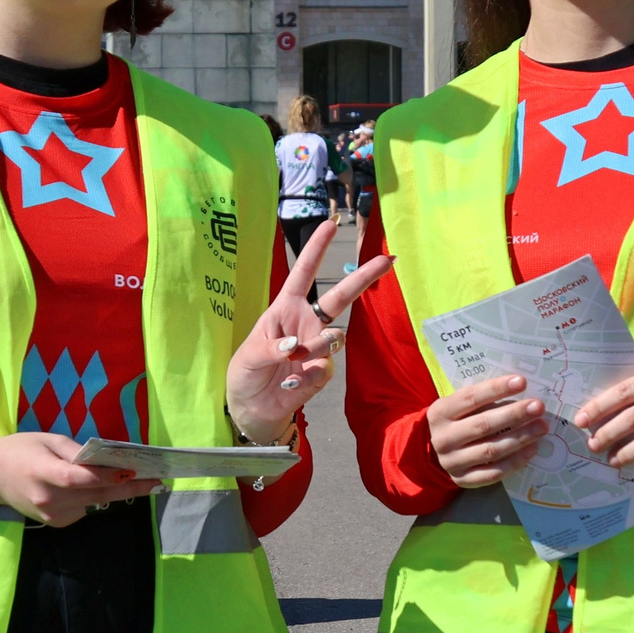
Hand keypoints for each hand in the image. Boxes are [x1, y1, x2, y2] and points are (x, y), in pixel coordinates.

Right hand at [0, 433, 158, 528]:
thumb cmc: (20, 449)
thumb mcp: (48, 440)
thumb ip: (76, 452)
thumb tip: (107, 459)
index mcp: (44, 473)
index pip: (81, 478)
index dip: (109, 476)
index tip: (136, 471)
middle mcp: (49, 499)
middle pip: (96, 494)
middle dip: (129, 487)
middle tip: (157, 482)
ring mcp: (52, 515)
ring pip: (94, 503)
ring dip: (114, 491)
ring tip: (139, 480)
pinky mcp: (55, 523)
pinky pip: (84, 509)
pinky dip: (94, 497)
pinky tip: (95, 486)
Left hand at [225, 218, 392, 444]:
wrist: (251, 408)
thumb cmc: (246, 373)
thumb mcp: (248, 356)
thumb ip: (271, 348)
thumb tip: (297, 344)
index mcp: (284, 308)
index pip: (303, 274)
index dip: (316, 249)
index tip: (330, 224)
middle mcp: (306, 324)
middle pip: (340, 297)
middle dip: (363, 277)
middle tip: (387, 259)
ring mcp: (317, 349)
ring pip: (335, 338)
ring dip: (318, 347)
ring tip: (295, 360)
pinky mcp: (320, 374)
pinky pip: (325, 369)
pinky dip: (307, 376)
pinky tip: (289, 385)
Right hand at [427, 375, 548, 489]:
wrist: (438, 451)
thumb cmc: (458, 421)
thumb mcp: (461, 407)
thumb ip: (484, 400)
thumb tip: (522, 395)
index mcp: (440, 413)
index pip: (470, 398)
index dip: (497, 389)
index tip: (522, 382)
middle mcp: (443, 438)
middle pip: (483, 425)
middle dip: (514, 414)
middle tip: (538, 407)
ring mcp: (452, 462)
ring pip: (490, 450)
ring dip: (519, 438)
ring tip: (541, 427)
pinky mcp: (463, 480)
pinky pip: (493, 473)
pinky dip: (514, 461)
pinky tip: (531, 449)